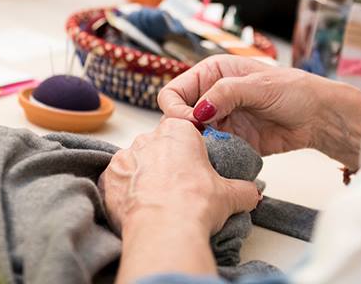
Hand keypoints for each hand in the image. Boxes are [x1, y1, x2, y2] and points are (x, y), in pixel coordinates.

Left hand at [100, 118, 260, 235]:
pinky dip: (127, 192)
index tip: (194, 169)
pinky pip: (118, 181)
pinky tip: (140, 207)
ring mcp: (125, 156)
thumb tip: (252, 194)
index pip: (183, 131)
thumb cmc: (195, 204)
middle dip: (166, 163)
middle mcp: (148, 137)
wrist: (164, 229)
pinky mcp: (109, 177)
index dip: (190, 151)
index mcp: (178, 131)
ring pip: (137, 162)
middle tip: (179, 189)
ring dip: (145, 177)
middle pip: (159, 146)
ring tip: (158, 201)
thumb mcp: (230, 196)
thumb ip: (244, 189)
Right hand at [158, 56, 324, 156]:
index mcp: (212, 73)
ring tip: (214, 149)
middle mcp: (212, 95)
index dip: (177, 108)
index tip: (192, 122)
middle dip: (186, 129)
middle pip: (180, 116)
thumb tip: (199, 109)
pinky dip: (212, 156)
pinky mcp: (231, 140)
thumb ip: (227, 93)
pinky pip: (211, 150)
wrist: (317, 117)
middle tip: (202, 139)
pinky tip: (222, 158)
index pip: (175, 91)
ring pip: (193, 136)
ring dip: (199, 145)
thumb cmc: (294, 90)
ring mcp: (221, 119)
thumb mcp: (259, 86)